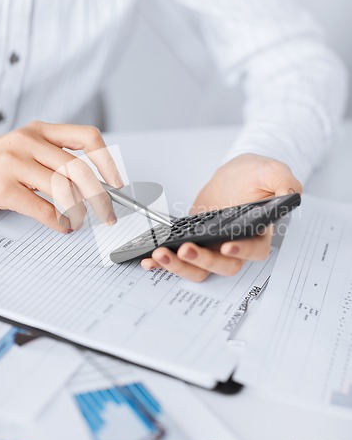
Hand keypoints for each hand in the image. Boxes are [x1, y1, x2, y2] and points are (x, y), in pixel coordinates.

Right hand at [0, 121, 122, 232]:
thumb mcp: (29, 151)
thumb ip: (58, 159)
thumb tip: (97, 184)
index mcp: (40, 130)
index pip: (87, 137)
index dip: (107, 161)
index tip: (117, 183)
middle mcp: (28, 141)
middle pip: (80, 169)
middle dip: (101, 197)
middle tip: (108, 214)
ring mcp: (13, 163)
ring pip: (64, 190)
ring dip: (80, 212)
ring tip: (79, 220)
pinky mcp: (2, 187)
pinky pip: (44, 209)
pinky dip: (60, 222)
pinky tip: (63, 225)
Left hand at [141, 153, 301, 280]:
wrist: (234, 175)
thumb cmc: (255, 175)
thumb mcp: (271, 170)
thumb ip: (284, 180)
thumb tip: (290, 194)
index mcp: (259, 232)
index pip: (255, 249)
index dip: (242, 251)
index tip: (226, 246)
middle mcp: (236, 245)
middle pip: (223, 266)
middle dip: (202, 261)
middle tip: (184, 249)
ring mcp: (213, 246)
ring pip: (199, 269)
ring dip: (179, 267)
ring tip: (160, 255)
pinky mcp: (194, 242)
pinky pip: (180, 259)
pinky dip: (164, 264)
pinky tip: (148, 260)